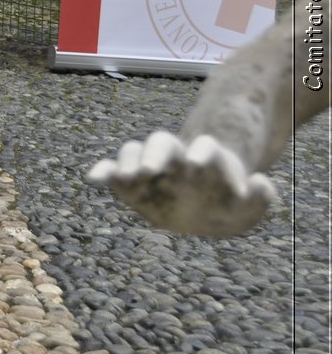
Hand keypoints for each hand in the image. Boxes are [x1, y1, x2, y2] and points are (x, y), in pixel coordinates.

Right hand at [86, 129, 277, 236]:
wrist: (202, 211)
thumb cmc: (223, 205)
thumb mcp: (245, 209)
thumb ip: (259, 200)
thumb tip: (259, 183)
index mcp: (203, 160)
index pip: (202, 147)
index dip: (201, 153)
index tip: (197, 166)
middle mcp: (174, 158)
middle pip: (162, 142)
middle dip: (155, 154)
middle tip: (150, 171)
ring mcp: (149, 168)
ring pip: (135, 152)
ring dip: (129, 162)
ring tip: (125, 179)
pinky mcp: (130, 182)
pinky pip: (112, 171)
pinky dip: (102, 172)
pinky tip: (94, 179)